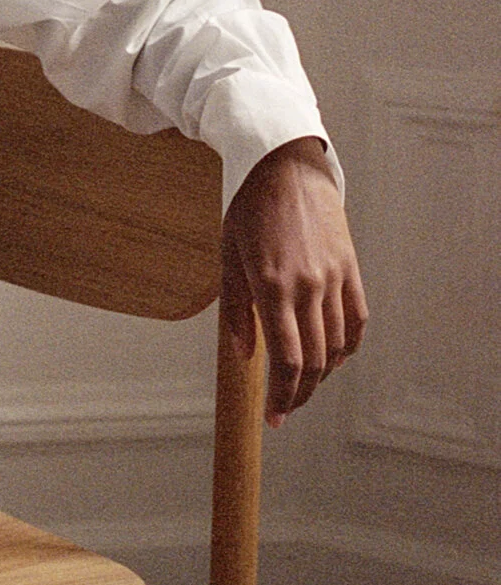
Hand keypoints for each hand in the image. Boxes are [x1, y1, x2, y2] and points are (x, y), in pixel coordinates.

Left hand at [221, 137, 367, 426]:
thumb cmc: (248, 209)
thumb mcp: (228, 258)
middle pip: (314, 361)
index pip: (286, 360)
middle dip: (299, 394)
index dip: (282, 396)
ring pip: (337, 346)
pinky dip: (345, 347)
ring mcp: (334, 277)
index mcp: (273, 286)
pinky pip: (356, 321)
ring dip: (320, 374)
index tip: (274, 418)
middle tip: (285, 410)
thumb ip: (236, 311)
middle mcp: (309, 286)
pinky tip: (330, 358)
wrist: (285, 166)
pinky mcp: (351, 268)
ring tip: (301, 385)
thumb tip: (246, 356)